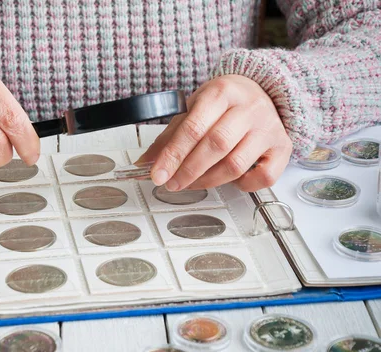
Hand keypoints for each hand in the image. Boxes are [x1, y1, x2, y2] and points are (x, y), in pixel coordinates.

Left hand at [139, 75, 291, 191]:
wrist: (263, 91)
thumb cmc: (224, 102)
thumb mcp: (194, 108)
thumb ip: (169, 136)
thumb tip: (145, 163)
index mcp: (222, 92)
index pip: (194, 127)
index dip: (173, 155)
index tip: (157, 175)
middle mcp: (249, 107)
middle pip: (216, 146)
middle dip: (189, 170)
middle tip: (172, 183)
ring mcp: (269, 128)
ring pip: (236, 164)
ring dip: (208, 180)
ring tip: (192, 183)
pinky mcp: (282, 147)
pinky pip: (264, 177)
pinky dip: (244, 185)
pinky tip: (230, 179)